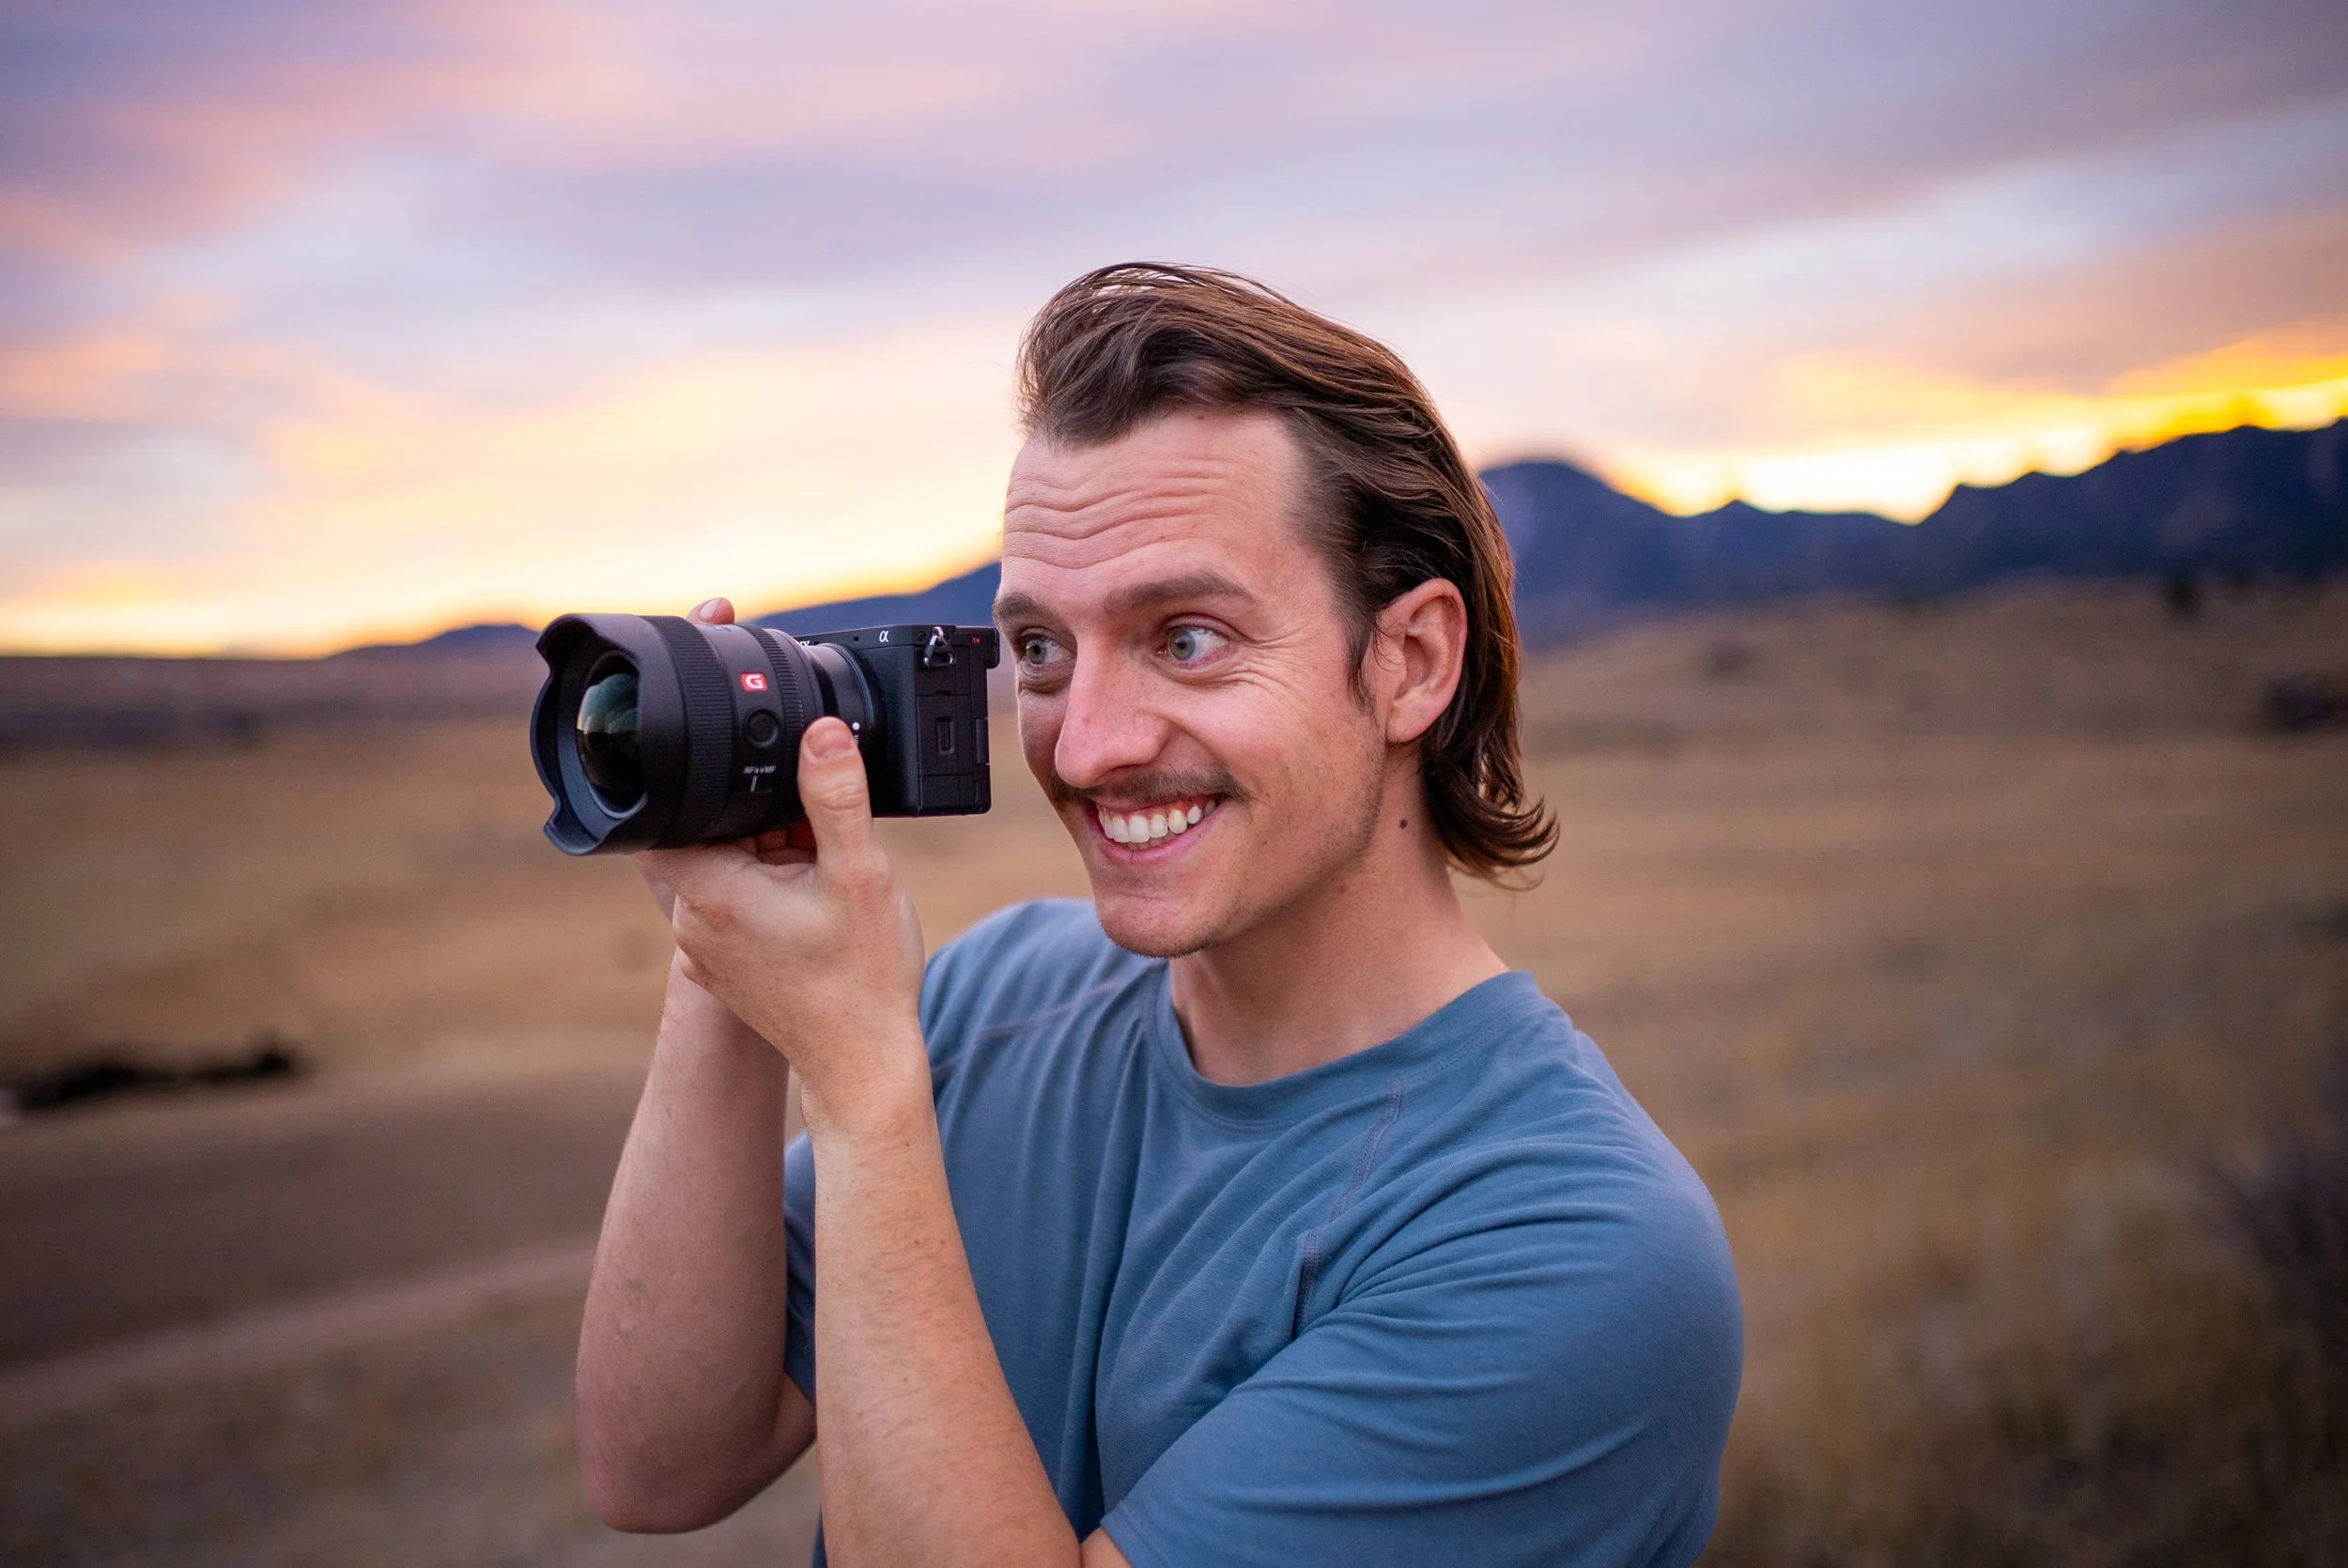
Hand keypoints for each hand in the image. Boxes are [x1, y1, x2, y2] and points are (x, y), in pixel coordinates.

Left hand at [636, 706, 926, 1128]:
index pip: (662, 815)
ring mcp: (706, 954)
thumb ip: (836, 797)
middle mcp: (693, 925)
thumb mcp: (861, 874)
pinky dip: (770, 895)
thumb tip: (822, 731)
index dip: (704, 786)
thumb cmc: (861, 979)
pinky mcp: (727, 971)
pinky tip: (815, 913)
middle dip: (758, 823)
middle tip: (812, 841)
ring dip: (767, 860)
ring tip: (819, 881)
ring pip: (723, 872)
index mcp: (712, 893)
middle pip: (703, 838)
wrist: (863, 1066)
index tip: (753, 782)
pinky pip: (734, 909)